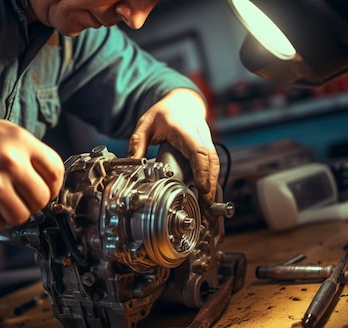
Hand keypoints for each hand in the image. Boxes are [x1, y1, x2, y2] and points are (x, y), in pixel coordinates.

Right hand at [0, 119, 63, 232]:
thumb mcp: (0, 133)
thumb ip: (26, 153)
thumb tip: (50, 181)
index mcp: (19, 140)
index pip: (56, 171)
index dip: (52, 186)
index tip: (43, 191)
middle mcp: (8, 160)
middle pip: (42, 198)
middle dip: (30, 204)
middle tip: (14, 199)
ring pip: (22, 217)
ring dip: (10, 215)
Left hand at [127, 88, 218, 203]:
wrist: (181, 102)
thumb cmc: (164, 113)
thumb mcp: (145, 124)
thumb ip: (138, 142)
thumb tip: (132, 164)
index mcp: (183, 127)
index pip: (197, 149)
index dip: (201, 169)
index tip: (202, 187)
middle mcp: (199, 133)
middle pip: (210, 159)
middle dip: (210, 182)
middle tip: (206, 204)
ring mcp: (206, 140)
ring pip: (214, 163)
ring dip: (212, 183)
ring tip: (207, 205)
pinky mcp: (208, 147)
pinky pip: (212, 164)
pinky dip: (211, 180)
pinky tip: (206, 196)